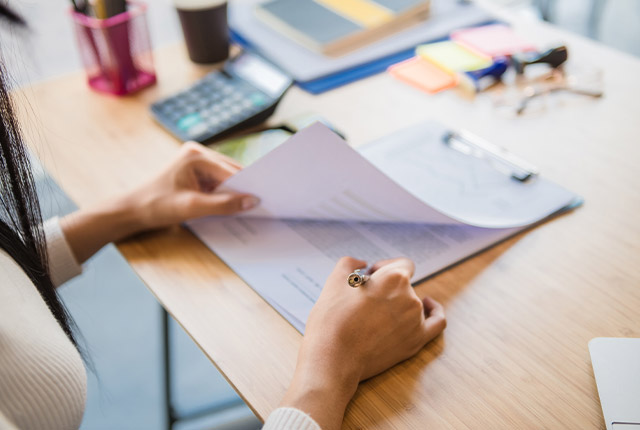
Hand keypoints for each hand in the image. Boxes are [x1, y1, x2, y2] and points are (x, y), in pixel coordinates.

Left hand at [121, 142, 258, 230]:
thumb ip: (223, 205)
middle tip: (262, 203)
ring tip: (248, 205)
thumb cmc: (157, 206)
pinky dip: (225, 192)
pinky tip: (232, 204)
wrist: (133, 210)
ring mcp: (196, 161)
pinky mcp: (195, 171)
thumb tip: (252, 201)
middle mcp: (198, 153)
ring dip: (235, 191)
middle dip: (243, 187)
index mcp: (196, 155)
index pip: (230, 171)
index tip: (265, 199)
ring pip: (226, 176)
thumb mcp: (192, 207)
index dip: (247, 186)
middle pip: (231, 171)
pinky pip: (218, 181)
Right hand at [280, 257, 445, 429]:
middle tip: (364, 300)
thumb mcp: (335, 281)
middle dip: (385, 288)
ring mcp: (415, 320)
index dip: (385, 267)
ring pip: (411, 302)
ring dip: (396, 303)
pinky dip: (435, 312)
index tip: (372, 276)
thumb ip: (350, 264)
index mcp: (394, 278)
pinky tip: (429, 306)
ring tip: (374, 314)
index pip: (401, 264)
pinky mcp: (415, 341)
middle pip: (404, 285)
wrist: (333, 358)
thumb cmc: (333, 320)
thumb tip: (362, 264)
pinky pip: (436, 322)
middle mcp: (410, 297)